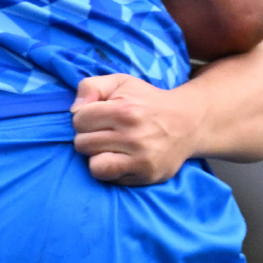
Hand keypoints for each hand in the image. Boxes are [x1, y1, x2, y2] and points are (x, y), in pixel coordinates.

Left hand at [72, 74, 200, 184]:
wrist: (189, 123)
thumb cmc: (148, 102)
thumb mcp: (121, 83)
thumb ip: (91, 86)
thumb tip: (74, 110)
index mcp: (125, 111)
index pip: (79, 119)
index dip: (85, 117)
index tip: (100, 117)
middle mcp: (134, 136)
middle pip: (82, 143)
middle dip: (89, 137)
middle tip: (106, 133)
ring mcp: (142, 158)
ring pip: (94, 165)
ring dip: (97, 156)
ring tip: (110, 148)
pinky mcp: (147, 174)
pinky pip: (111, 179)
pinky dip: (111, 170)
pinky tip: (122, 159)